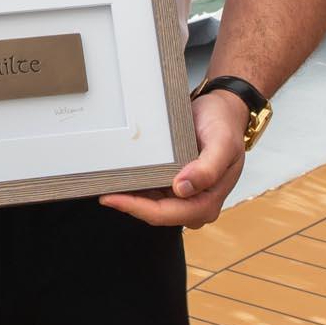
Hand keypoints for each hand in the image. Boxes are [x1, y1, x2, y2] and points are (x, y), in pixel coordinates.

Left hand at [99, 89, 250, 229]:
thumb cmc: (224, 126)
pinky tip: (120, 177)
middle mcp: (195, 204)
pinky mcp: (173, 185)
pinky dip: (135, 187)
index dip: (138, 208)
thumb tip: (183, 189)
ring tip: (104, 184)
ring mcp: (183, 196)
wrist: (224, 110)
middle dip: (128, 205)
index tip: (112, 198)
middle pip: (155, 213)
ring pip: (150, 205)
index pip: (166, 214)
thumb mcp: (222, 143)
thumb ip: (208, 168)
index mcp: (208, 202)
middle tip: (101, 191)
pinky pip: (150, 192)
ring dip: (129, 197)